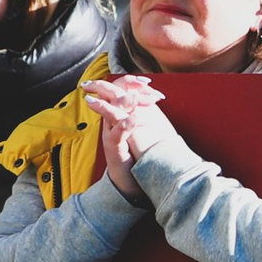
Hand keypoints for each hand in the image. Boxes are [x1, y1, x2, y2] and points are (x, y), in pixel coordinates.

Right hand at [82, 75, 175, 203]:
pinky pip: (116, 134)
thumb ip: (140, 113)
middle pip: (110, 94)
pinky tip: (134, 120)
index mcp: (117, 115)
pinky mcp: (114, 149)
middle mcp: (111, 122)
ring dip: (125, 102)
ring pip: (112, 112)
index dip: (131, 81)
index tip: (147, 80)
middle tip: (145, 83)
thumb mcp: (138, 129)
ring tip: (138, 98)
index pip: (118, 90)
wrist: (128, 181)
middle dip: (127, 85)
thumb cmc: (135, 153)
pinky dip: (125, 125)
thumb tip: (151, 96)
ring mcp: (111, 135)